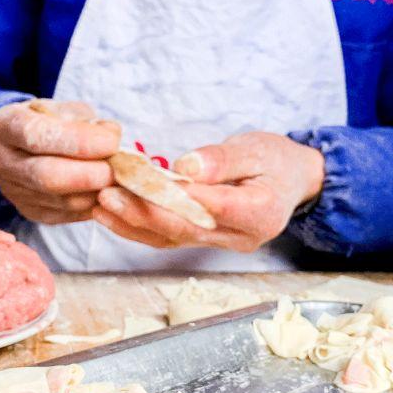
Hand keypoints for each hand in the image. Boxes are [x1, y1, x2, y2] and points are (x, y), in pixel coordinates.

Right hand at [0, 99, 119, 223]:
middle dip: (90, 174)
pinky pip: (66, 214)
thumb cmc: (48, 120)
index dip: (79, 141)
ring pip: (60, 200)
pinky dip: (91, 204)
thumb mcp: (61, 108)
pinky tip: (104, 190)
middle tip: (118, 168)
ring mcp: (12, 191)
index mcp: (3, 125)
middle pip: (47, 176)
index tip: (112, 141)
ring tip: (115, 177)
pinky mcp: (28, 211)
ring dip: (96, 191)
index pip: (37, 135)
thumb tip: (111, 136)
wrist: (25, 144)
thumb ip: (86, 120)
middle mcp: (0, 161)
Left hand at [92, 131, 324, 251]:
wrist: (291, 180)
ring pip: (172, 238)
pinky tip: (112, 215)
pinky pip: (168, 238)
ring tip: (101, 203)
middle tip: (108, 193)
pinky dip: (139, 227)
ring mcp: (223, 244)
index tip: (140, 177)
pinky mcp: (207, 242)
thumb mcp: (257, 148)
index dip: (174, 195)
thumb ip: (222, 159)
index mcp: (261, 212)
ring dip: (133, 222)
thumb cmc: (276, 160)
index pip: (211, 206)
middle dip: (143, 211)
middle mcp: (242, 237)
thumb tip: (187, 167)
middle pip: (185, 228)